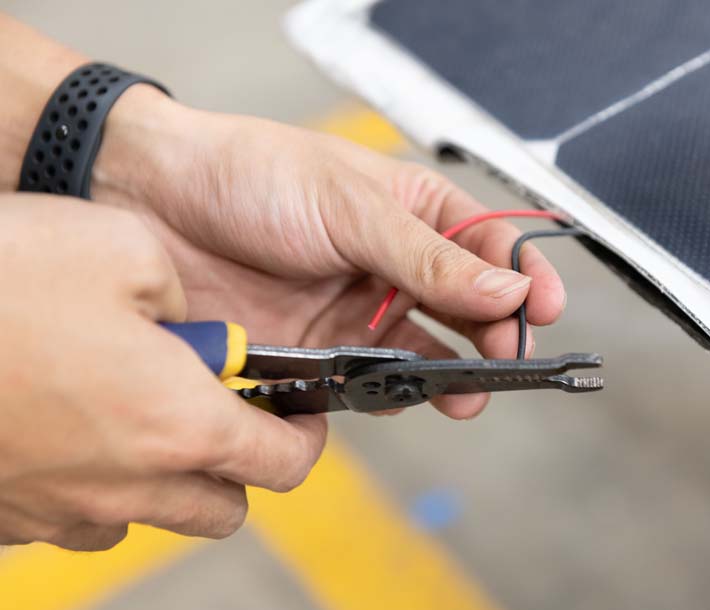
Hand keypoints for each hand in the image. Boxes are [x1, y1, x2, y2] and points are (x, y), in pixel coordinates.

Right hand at [0, 195, 325, 549]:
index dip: (302, 437)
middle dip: (235, 465)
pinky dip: (94, 483)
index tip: (297, 413)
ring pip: (150, 516)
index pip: (282, 463)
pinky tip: (69, 424)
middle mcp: (126, 484)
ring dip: (164, 476)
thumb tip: (187, 322)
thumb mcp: (123, 247)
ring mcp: (59, 509)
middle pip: (223, 510)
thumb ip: (183, 293)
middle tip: (213, 407)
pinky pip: (75, 516)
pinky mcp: (5, 516)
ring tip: (133, 409)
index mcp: (177, 423)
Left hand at [93, 87, 566, 418]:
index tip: (548, 308)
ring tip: (464, 392)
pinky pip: (369, 381)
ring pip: (425, 351)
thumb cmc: (252, 175)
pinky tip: (398, 394)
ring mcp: (358, 309)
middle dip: (495, 335)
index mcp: (413, 210)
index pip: (488, 245)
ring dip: (450, 374)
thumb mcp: (349, 206)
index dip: (524, 276)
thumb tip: (507, 290)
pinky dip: (388, 393)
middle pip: (467, 307)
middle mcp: (394, 263)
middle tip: (507, 359)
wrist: (153, 201)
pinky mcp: (320, 351)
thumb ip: (428, 257)